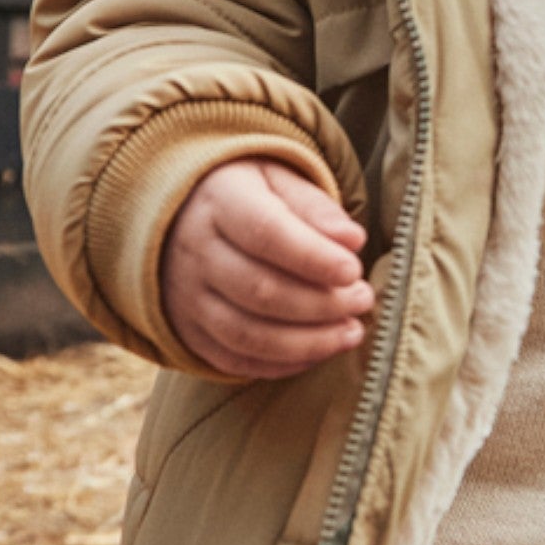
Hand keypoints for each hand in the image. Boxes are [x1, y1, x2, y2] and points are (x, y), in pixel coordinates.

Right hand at [162, 158, 373, 378]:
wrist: (182, 217)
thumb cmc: (249, 195)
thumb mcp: (280, 180)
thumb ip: (315, 208)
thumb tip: (352, 240)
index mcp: (219, 202)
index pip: (265, 233)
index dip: (313, 257)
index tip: (353, 270)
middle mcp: (195, 252)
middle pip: (259, 290)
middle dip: (321, 303)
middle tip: (362, 299)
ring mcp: (187, 297)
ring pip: (247, 334)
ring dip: (307, 341)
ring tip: (351, 332)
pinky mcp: (189, 331)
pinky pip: (234, 360)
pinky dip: (281, 364)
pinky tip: (319, 352)